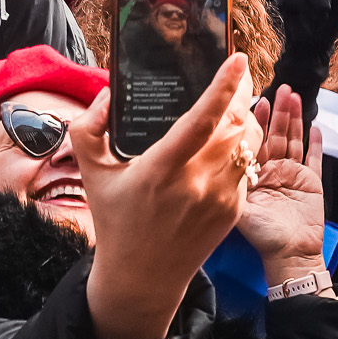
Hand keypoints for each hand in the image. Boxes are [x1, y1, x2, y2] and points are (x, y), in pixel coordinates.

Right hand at [77, 51, 262, 338]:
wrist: (142, 279)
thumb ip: (89, 128)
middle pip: (235, 124)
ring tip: (234, 104)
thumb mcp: (91, 173)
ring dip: (245, 118)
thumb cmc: (115, 220)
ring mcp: (220, 198)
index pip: (201, 120)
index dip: (223, 87)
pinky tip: (230, 140)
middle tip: (235, 75)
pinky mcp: (234, 209)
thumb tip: (109, 93)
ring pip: (248, 142)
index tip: (237, 59)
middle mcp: (196, 183)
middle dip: (240, 94)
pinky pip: (248, 165)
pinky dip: (243, 147)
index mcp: (161, 170)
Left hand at [244, 87, 329, 288]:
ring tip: (296, 98)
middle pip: (277, 134)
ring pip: (295, 139)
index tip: (258, 99)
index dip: (257, 120)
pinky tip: (316, 126)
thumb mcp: (239, 208)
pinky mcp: (312, 182)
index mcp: (255, 175)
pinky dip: (316, 142)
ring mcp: (293, 175)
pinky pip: (315, 157)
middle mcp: (273, 171)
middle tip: (282, 89)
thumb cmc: (263, 237)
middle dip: (279, 111)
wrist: (290, 255)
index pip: (255, 140)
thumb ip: (231, 183)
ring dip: (296, 118)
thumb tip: (215, 159)